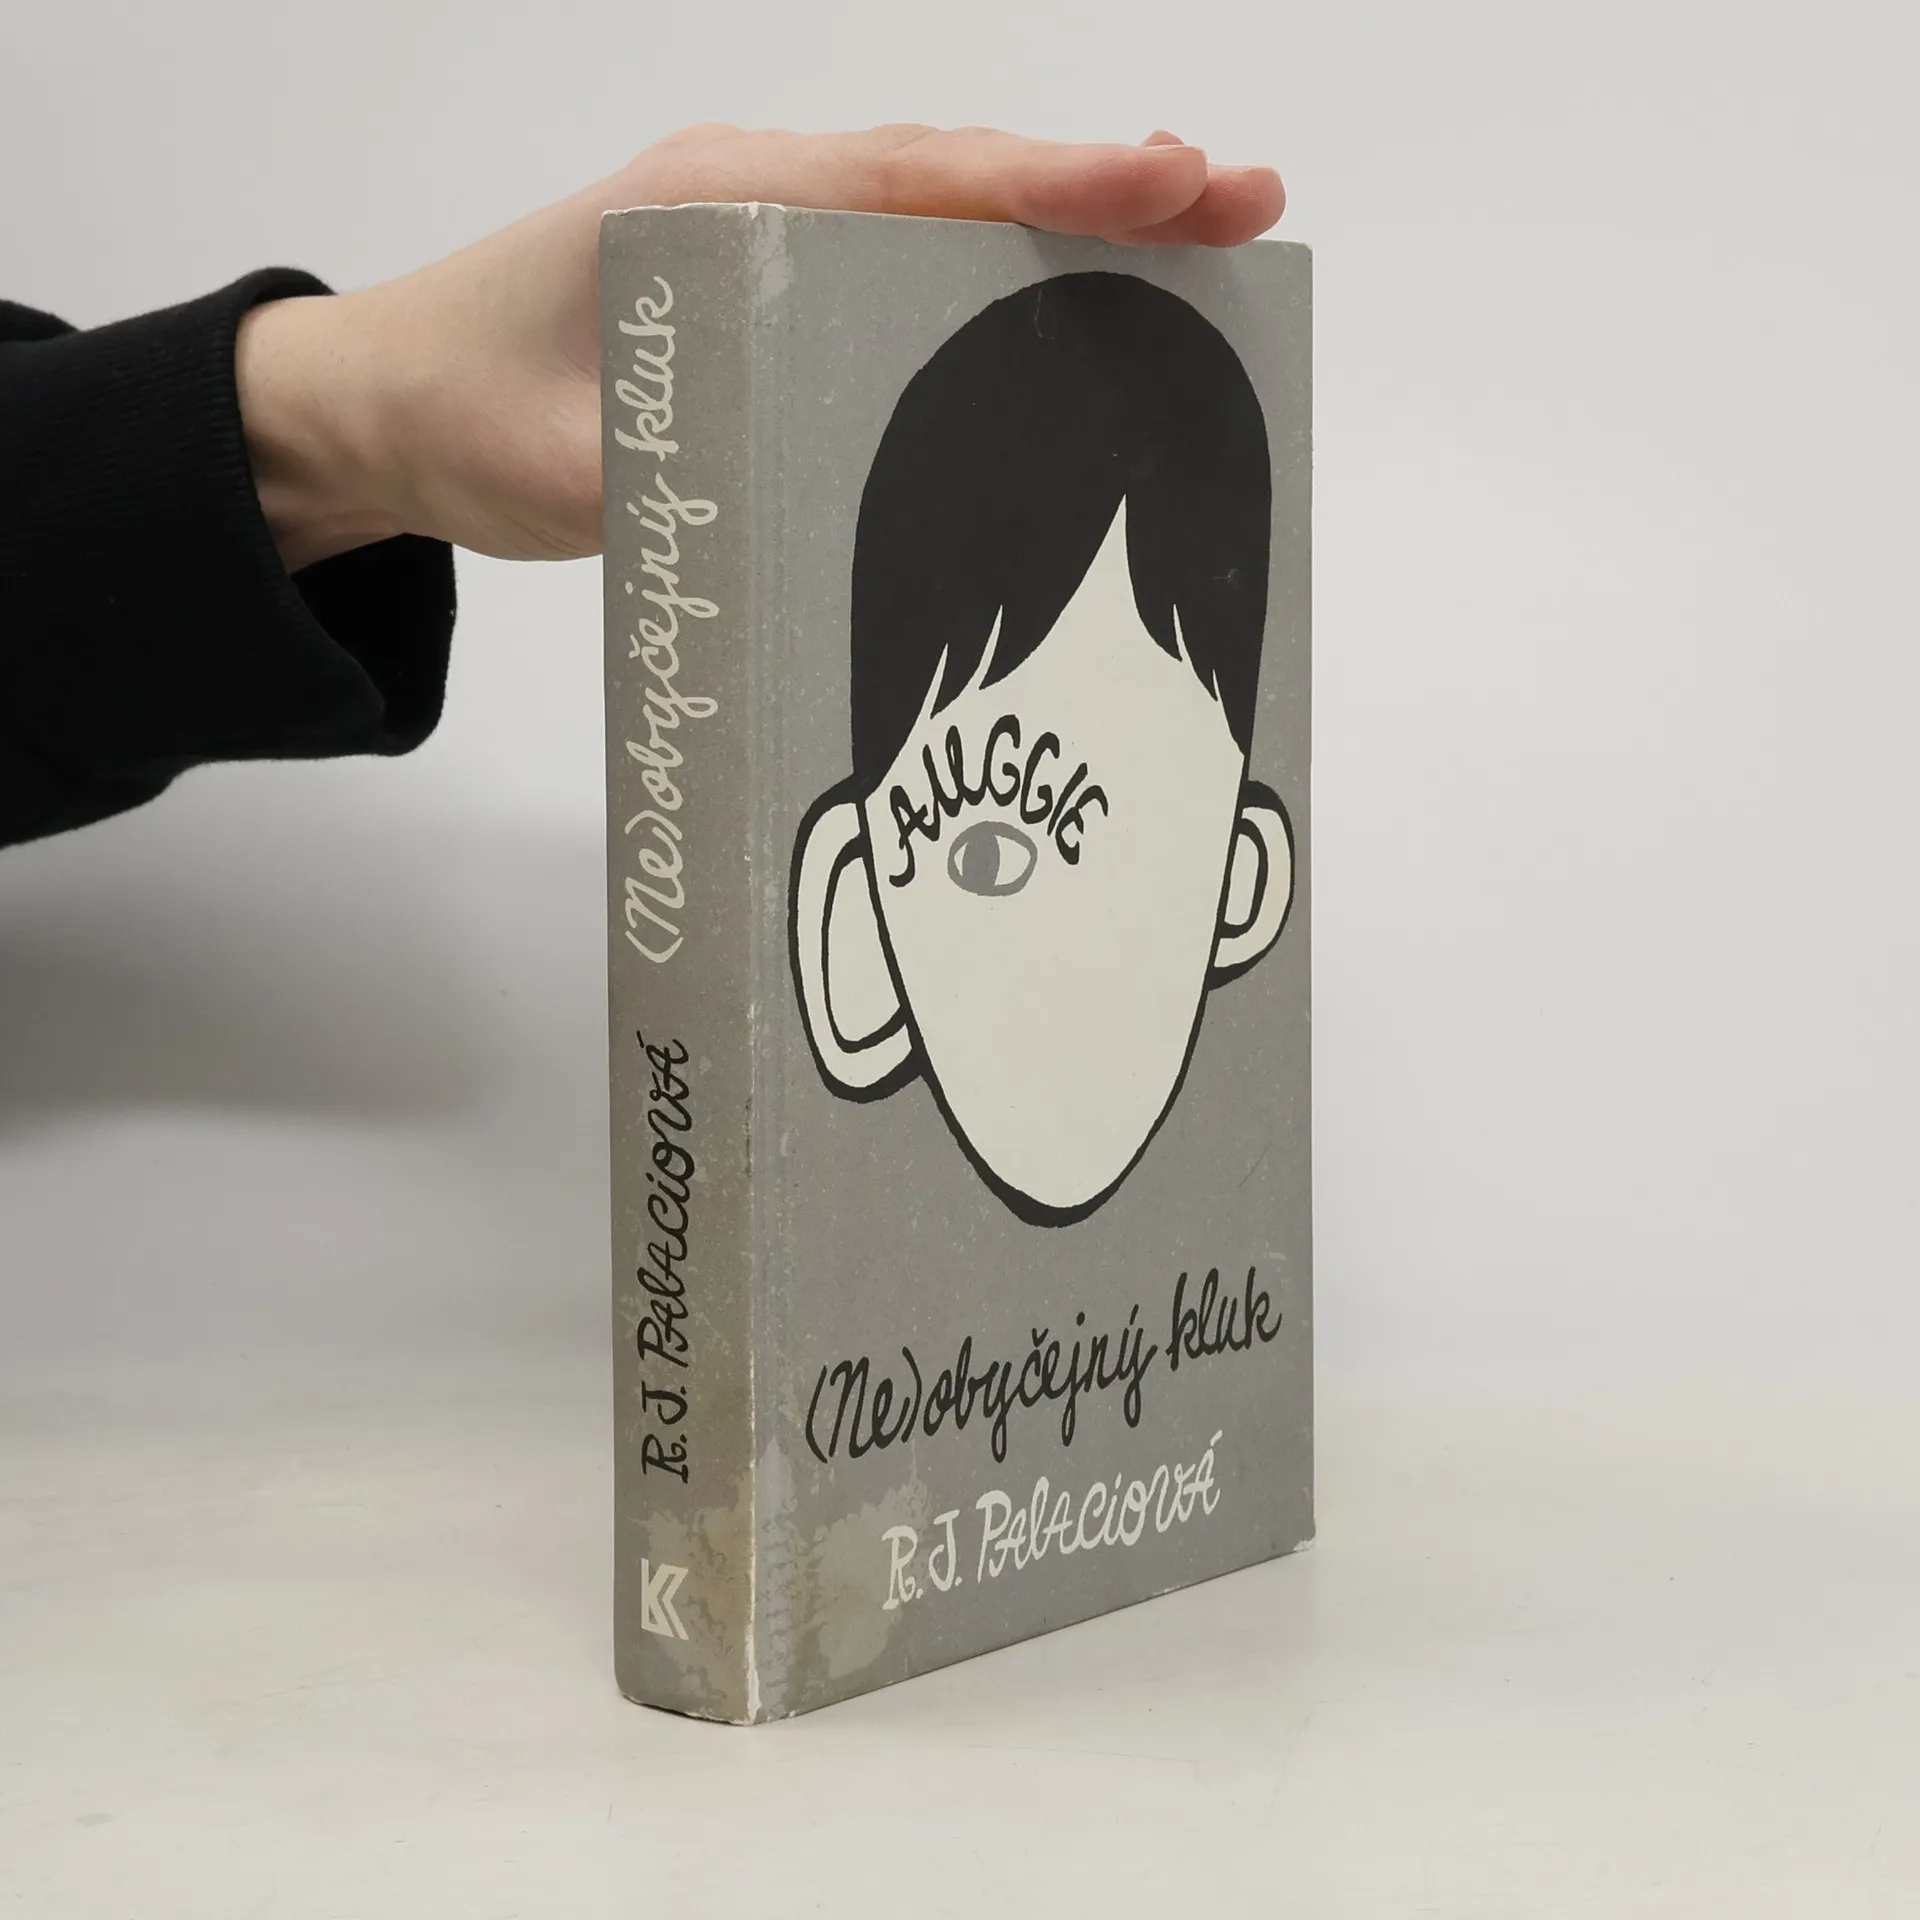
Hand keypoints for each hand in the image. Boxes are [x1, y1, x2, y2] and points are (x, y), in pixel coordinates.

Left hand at [236, 124, 1286, 571]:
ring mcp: (763, 232)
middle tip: (1244, 203)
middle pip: (956, 173)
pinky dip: (993, 262)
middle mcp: (754, 192)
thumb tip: (802, 506)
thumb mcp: (566, 469)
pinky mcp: (762, 286)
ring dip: (1065, 217)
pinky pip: (900, 257)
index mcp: (717, 203)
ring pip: (940, 205)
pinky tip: (1063, 296)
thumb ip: (679, 477)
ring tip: (1197, 235)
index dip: (1054, 180)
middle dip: (1105, 185)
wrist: (383, 403)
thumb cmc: (463, 413)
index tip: (1176, 183)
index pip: (916, 178)